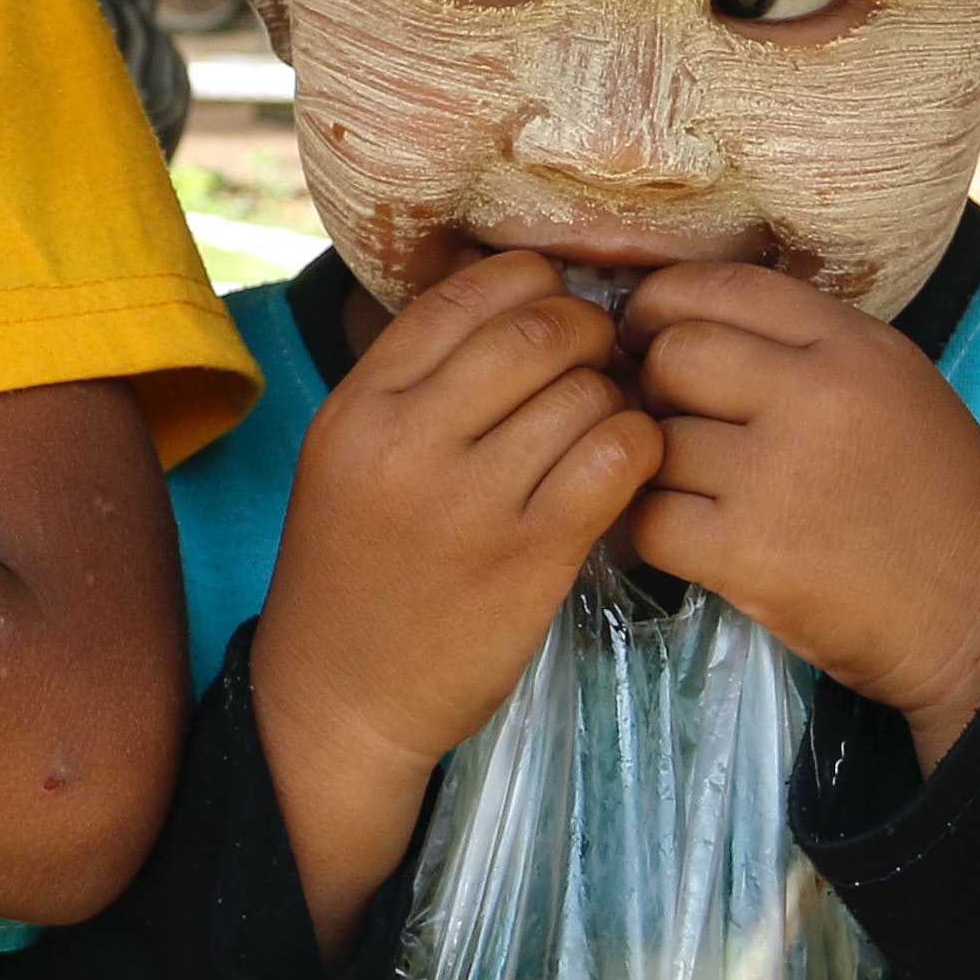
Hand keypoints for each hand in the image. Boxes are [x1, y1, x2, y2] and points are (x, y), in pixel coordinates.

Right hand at [244, 249, 654, 957]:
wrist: (340, 696)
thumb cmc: (355, 570)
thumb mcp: (350, 455)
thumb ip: (416, 384)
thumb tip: (519, 307)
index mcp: (360, 405)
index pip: (464, 293)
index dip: (529, 284)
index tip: (551, 308)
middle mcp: (409, 439)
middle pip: (537, 329)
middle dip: (588, 332)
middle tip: (600, 361)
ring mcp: (473, 498)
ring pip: (587, 390)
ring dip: (617, 395)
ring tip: (608, 421)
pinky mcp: (533, 554)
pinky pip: (617, 458)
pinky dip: (639, 446)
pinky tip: (625, 465)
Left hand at [618, 264, 979, 766]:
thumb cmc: (937, 502)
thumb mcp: (895, 387)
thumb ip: (804, 349)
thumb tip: (682, 326)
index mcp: (855, 345)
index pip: (722, 285)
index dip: (662, 305)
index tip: (647, 336)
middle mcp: (817, 395)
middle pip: (673, 355)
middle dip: (654, 389)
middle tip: (674, 425)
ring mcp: (780, 474)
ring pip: (653, 440)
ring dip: (656, 469)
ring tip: (693, 492)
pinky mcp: (750, 552)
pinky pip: (650, 519)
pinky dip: (652, 534)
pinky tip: (689, 542)